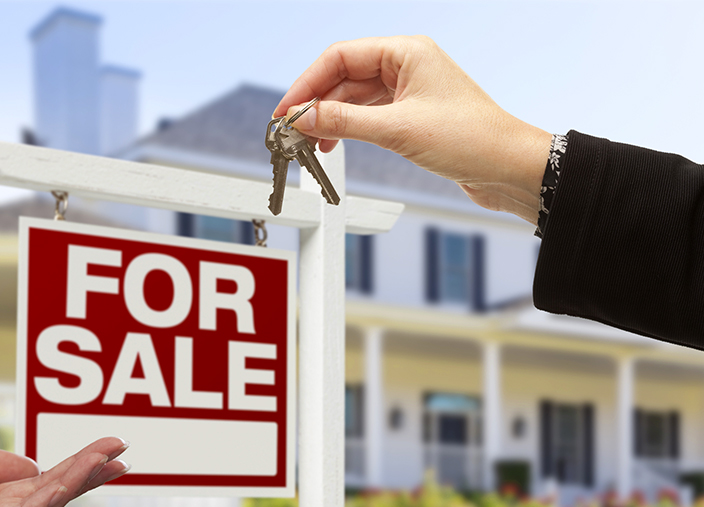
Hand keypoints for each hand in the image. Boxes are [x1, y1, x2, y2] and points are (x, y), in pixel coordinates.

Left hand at [0, 413, 128, 506]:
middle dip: (83, 479)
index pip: (36, 491)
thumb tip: (36, 468)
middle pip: (42, 503)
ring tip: (103, 460)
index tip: (110, 452)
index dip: (74, 473)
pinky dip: (37, 501)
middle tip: (122, 456)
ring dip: (70, 486)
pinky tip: (61, 481)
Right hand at [273, 36, 551, 222]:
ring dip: (329, 119)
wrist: (508, 168)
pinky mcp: (410, 115)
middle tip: (291, 131)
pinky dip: (346, 129)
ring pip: (353, 98)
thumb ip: (344, 122)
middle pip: (343, 76)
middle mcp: (406, 65)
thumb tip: (303, 118)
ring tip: (309, 144)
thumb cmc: (470, 139)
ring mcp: (408, 90)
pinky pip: (367, 115)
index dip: (307, 83)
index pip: (341, 56)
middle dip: (315, 103)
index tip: (286, 110)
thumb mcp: (397, 130)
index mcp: (406, 52)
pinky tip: (333, 144)